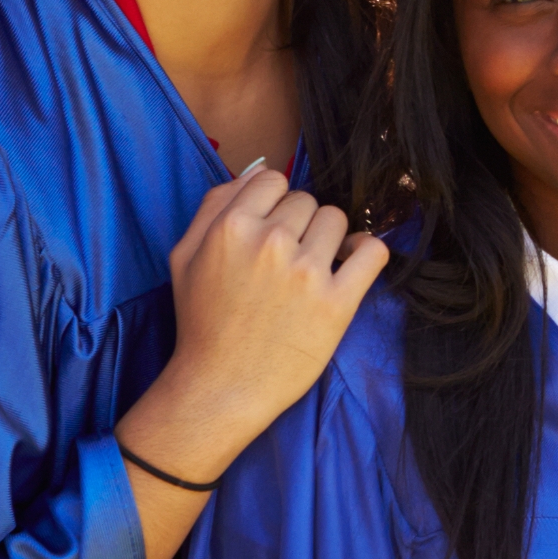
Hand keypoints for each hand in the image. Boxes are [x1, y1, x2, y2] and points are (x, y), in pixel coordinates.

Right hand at [121, 165, 385, 491]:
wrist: (220, 386)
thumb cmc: (202, 322)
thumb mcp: (185, 256)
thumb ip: (214, 205)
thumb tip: (254, 172)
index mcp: (232, 227)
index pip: (273, 180)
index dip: (273, 203)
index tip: (271, 228)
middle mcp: (270, 243)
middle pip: (306, 201)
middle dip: (298, 224)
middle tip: (285, 259)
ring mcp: (307, 273)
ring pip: (337, 220)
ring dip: (328, 239)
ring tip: (311, 268)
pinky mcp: (337, 303)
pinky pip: (372, 252)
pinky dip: (366, 252)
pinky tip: (351, 264)